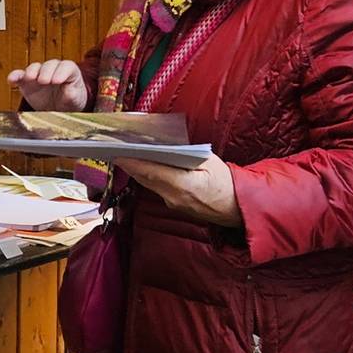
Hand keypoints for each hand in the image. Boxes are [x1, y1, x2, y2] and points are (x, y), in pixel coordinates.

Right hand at [7, 59, 90, 112]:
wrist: (58, 109)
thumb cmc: (70, 101)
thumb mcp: (75, 100)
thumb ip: (73, 95)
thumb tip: (69, 90)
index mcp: (68, 71)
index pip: (66, 67)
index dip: (62, 72)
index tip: (57, 80)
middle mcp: (53, 69)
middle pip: (50, 65)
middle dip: (46, 72)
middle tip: (44, 81)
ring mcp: (39, 74)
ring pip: (35, 67)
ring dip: (31, 71)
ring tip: (30, 78)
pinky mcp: (26, 82)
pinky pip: (20, 76)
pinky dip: (15, 76)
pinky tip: (11, 80)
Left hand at [120, 154, 237, 226]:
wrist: (237, 207)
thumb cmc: (225, 182)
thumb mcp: (209, 162)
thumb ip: (186, 154)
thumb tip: (165, 146)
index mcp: (184, 185)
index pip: (152, 172)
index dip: (133, 162)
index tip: (118, 153)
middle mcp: (175, 197)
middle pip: (145, 179)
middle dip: (129, 164)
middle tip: (115, 149)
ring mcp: (173, 204)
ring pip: (148, 185)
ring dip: (136, 171)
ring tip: (125, 156)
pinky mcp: (174, 206)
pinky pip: (156, 189)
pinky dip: (148, 178)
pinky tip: (143, 167)